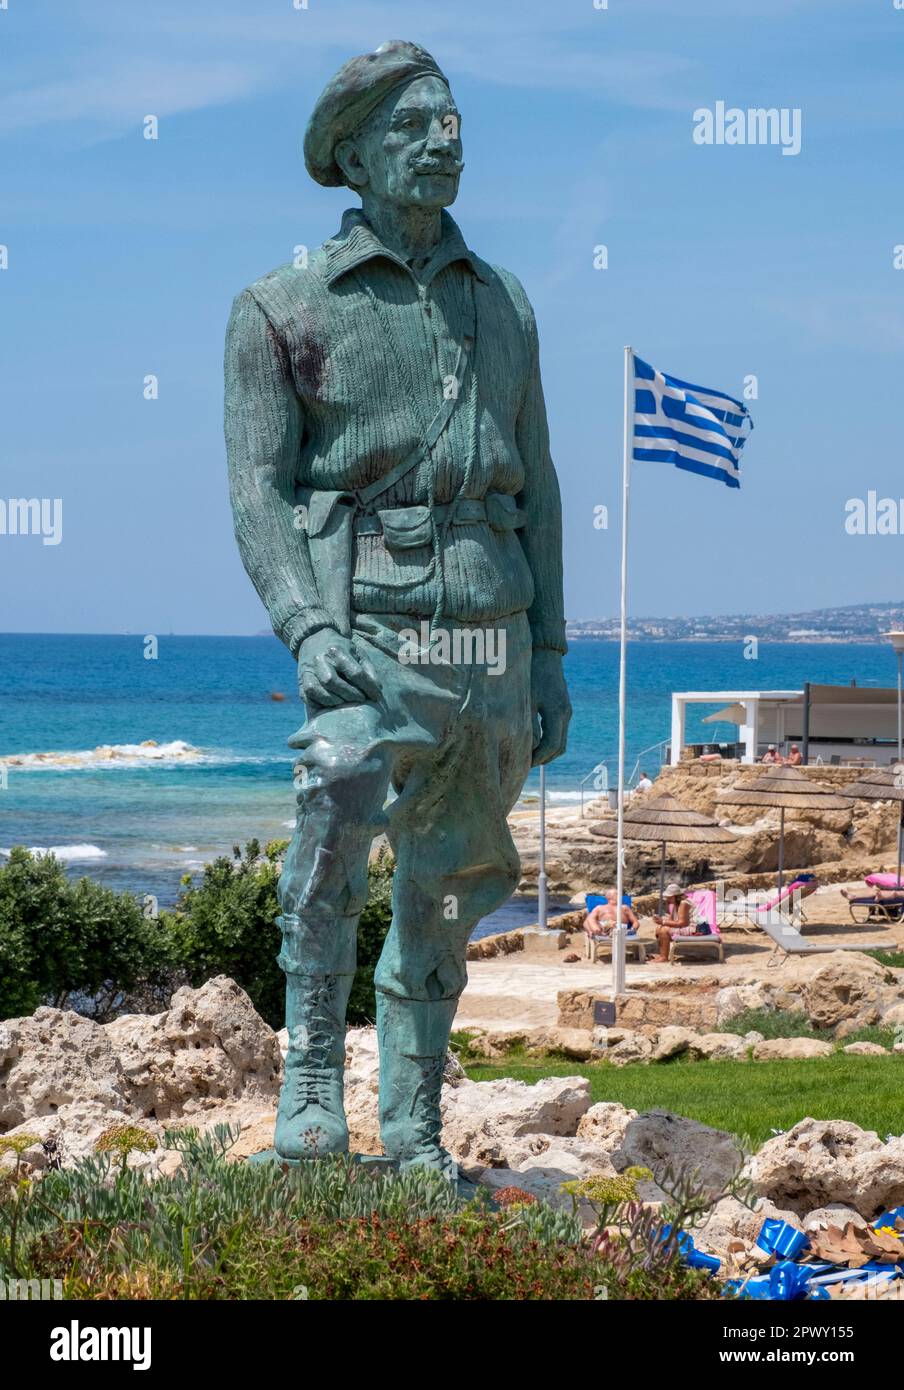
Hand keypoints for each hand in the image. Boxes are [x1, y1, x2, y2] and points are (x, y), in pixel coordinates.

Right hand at [297, 629, 379, 708]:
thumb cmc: (342, 650)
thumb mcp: (358, 654)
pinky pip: (307, 695)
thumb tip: (377, 691)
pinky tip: (332, 703)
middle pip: (332, 681)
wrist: (315, 639)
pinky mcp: (300, 680)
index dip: (368, 687)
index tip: (377, 697)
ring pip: (316, 689)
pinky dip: (320, 702)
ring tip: (346, 703)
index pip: (354, 672)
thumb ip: (369, 671)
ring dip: (333, 700)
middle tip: (360, 700)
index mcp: (337, 650)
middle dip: (349, 694)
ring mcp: (307, 670)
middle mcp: (319, 659)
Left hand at [530, 649, 570, 766]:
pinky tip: (532, 741)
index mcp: (557, 713)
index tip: (523, 764)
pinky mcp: (562, 707)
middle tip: (523, 765)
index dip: (538, 759)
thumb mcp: (525, 701)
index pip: (551, 746)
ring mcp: (566, 711)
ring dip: (546, 752)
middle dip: (542, 759)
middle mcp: (565, 714)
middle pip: (558, 748)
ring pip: (560, 741)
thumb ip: (528, 726)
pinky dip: (548, 741)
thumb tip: (530, 750)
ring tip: (527, 755)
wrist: (544, 652)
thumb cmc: (530, 675)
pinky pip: (558, 731)